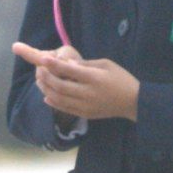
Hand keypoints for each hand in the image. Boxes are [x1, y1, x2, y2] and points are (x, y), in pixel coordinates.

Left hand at [12, 42, 139, 121]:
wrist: (133, 102)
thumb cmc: (120, 78)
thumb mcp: (106, 64)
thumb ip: (86, 64)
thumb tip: (66, 63)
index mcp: (95, 78)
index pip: (70, 71)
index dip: (54, 65)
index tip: (43, 59)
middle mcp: (88, 93)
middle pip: (61, 87)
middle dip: (47, 78)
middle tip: (39, 70)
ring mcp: (86, 106)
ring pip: (60, 99)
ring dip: (47, 90)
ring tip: (39, 82)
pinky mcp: (85, 114)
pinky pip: (65, 109)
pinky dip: (54, 103)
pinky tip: (47, 96)